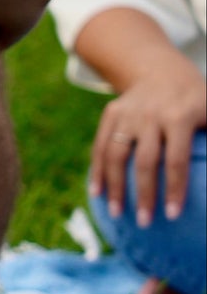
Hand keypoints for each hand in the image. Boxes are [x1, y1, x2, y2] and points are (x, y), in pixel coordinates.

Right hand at [90, 55, 205, 225]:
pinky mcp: (111, 115)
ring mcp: (127, 114)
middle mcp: (150, 115)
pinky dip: (97, 170)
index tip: (172, 215)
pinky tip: (97, 193)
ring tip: (116, 214)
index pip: (176, 159)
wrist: (162, 71)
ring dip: (115, 186)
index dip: (174, 188)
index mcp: (179, 116)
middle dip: (143, 194)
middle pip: (144, 161)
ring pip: (116, 155)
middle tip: (145, 222)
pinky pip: (100, 146)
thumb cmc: (197, 101)